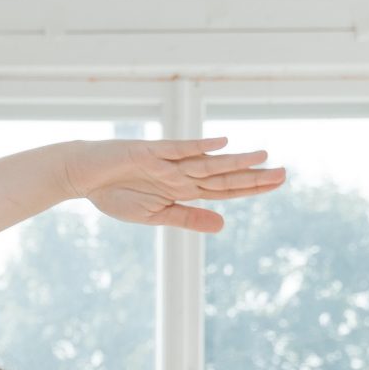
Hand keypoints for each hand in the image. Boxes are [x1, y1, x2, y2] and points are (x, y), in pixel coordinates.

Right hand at [57, 135, 285, 233]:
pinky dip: (198, 146)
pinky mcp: (151, 151)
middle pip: (223, 175)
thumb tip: (224, 225)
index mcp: (182, 190)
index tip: (276, 184)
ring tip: (263, 157)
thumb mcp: (154, 215)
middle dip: (253, 176)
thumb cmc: (115, 194)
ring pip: (207, 163)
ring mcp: (168, 161)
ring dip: (234, 161)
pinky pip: (178, 148)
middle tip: (285, 173)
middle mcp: (181, 174)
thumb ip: (188, 218)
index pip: (224, 190)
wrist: (83, 175)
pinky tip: (221, 143)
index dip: (250, 188)